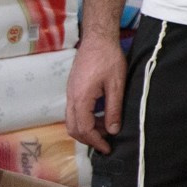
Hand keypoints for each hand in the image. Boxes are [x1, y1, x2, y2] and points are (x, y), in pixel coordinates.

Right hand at [65, 30, 126, 152]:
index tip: (108, 148)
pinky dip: (85, 119)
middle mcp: (71, 97)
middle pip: (73, 128)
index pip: (84, 129)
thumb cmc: (109, 58)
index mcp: (81, 98)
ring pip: (72, 120)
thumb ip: (114, 109)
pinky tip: (100, 116)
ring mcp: (69, 92)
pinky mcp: (72, 88)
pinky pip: (74, 111)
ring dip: (87, 129)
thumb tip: (112, 131)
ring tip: (105, 130)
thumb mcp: (116, 85)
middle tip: (105, 144)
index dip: (96, 141)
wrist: (97, 38)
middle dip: (89, 139)